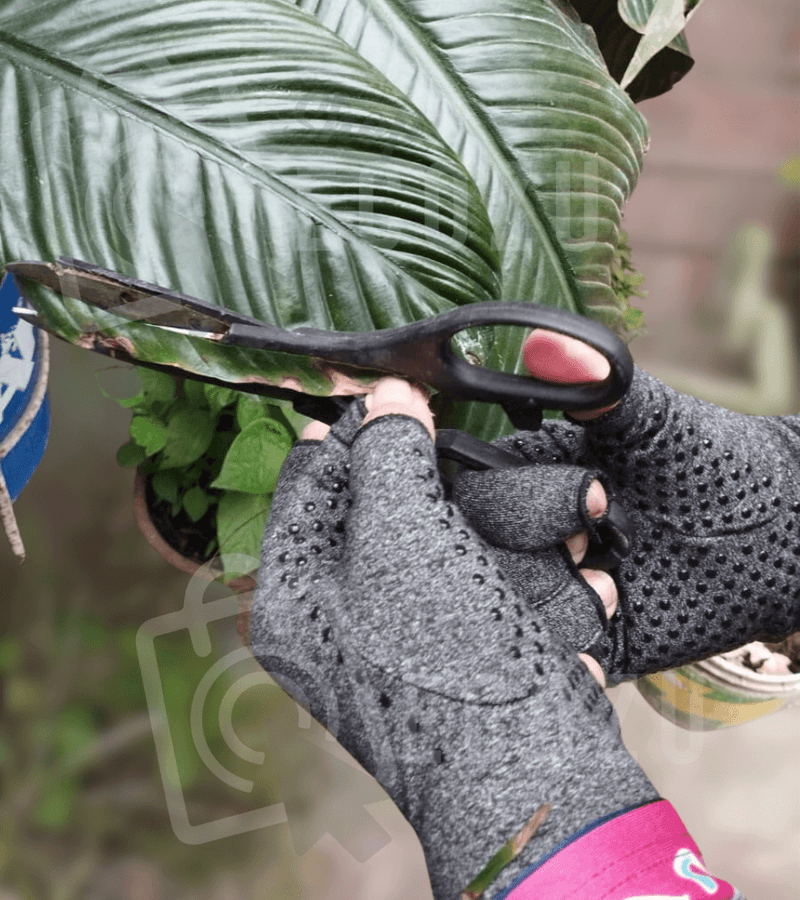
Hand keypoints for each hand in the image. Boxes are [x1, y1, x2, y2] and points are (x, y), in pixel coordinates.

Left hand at [301, 379, 617, 687]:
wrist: (539, 781)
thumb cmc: (447, 660)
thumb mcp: (401, 537)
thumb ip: (387, 454)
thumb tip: (387, 393)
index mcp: (299, 595)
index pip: (308, 484)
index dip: (348, 429)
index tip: (393, 392)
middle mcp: (347, 615)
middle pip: (391, 507)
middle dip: (457, 483)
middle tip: (471, 445)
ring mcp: (414, 631)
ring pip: (462, 538)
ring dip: (520, 526)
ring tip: (571, 517)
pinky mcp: (474, 642)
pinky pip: (500, 579)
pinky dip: (539, 575)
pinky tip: (579, 584)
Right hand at [455, 330, 799, 681]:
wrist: (780, 533)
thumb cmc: (712, 462)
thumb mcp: (653, 420)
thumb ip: (597, 382)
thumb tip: (541, 342)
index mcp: (521, 476)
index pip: (466, 493)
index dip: (509, 502)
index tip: (587, 499)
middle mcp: (521, 534)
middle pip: (468, 558)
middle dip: (533, 553)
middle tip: (592, 537)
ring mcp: (547, 590)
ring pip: (500, 614)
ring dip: (554, 600)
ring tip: (611, 579)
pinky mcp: (577, 640)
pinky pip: (545, 656)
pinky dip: (568, 645)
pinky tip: (612, 616)